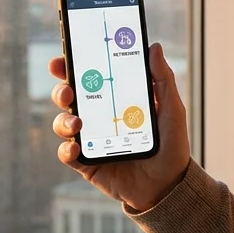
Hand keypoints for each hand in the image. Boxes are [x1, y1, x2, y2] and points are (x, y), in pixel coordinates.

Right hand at [50, 42, 191, 211]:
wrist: (169, 185)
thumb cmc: (171, 145)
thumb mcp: (171, 109)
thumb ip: (162, 79)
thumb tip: (155, 47)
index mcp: (115, 99)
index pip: (90, 77)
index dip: (72, 66)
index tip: (63, 57)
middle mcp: (99, 117)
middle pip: (70, 97)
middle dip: (61, 90)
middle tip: (67, 91)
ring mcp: (91, 139)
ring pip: (64, 123)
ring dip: (63, 120)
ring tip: (77, 124)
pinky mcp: (87, 163)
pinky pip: (68, 154)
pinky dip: (67, 149)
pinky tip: (75, 148)